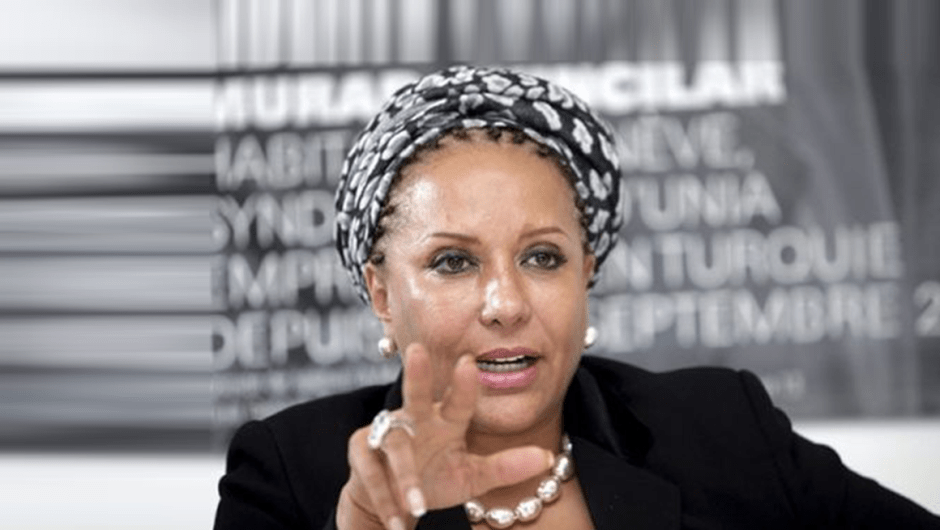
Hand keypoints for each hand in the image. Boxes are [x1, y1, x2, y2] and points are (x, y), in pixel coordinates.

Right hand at [337, 343, 554, 529]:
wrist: (393, 502)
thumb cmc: (436, 478)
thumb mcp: (473, 477)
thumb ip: (507, 467)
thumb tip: (549, 457)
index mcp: (445, 420)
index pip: (458, 402)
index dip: (464, 385)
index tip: (469, 362)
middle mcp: (415, 419)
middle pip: (416, 394)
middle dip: (417, 373)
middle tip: (417, 351)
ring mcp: (385, 433)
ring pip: (395, 446)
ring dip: (406, 477)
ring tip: (418, 505)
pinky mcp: (362, 452)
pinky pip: (371, 472)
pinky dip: (385, 495)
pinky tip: (398, 518)